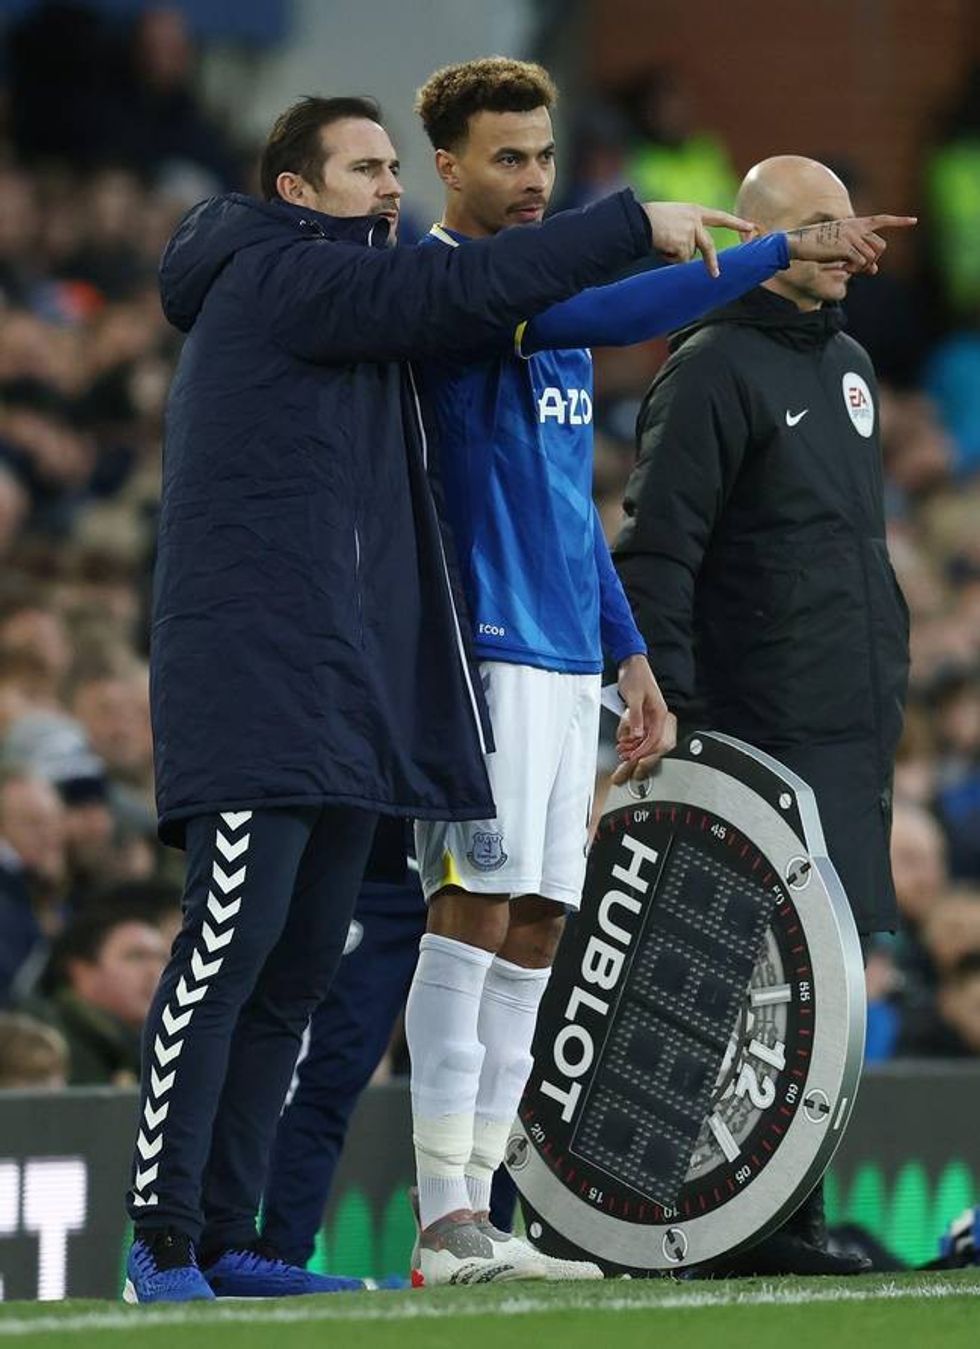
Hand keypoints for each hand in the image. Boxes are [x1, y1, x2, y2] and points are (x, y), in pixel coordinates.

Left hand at [610, 654, 676, 784]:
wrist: (632, 663)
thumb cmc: (636, 676)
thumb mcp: (634, 697)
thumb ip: (636, 717)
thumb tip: (638, 735)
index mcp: (660, 713)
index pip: (655, 738)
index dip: (643, 751)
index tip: (633, 759)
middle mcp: (657, 717)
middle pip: (652, 744)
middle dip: (639, 756)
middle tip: (625, 764)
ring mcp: (650, 718)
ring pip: (644, 741)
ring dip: (633, 750)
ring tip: (621, 756)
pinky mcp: (643, 717)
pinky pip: (639, 734)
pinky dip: (631, 741)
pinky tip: (622, 745)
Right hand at [642, 202, 753, 277]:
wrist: (639, 221)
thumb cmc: (650, 219)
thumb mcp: (674, 217)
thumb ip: (686, 229)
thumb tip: (689, 253)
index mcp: (695, 210)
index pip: (720, 217)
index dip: (736, 223)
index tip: (751, 227)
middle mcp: (696, 220)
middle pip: (708, 246)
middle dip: (711, 262)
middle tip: (715, 275)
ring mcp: (691, 232)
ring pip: (688, 256)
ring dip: (675, 255)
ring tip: (662, 243)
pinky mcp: (684, 244)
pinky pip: (679, 260)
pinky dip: (669, 258)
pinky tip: (661, 247)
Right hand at [786, 214, 916, 274]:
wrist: (799, 243)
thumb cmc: (816, 246)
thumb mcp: (840, 248)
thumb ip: (859, 256)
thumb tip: (875, 270)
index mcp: (855, 223)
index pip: (882, 220)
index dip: (899, 221)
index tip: (914, 220)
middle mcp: (856, 228)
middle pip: (880, 246)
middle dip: (875, 259)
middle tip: (861, 268)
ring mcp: (851, 236)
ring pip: (871, 257)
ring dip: (861, 267)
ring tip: (846, 267)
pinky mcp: (844, 246)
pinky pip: (859, 262)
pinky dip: (854, 269)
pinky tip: (843, 268)